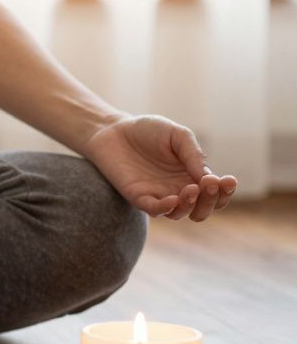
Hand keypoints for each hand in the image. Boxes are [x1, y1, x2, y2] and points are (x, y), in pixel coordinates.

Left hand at [82, 114, 237, 220]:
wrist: (113, 129)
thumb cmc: (147, 131)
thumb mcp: (177, 135)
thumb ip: (192, 153)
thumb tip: (208, 176)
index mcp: (192, 175)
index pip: (215, 193)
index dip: (225, 191)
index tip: (229, 180)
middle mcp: (178, 189)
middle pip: (202, 209)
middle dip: (212, 201)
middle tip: (210, 184)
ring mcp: (158, 195)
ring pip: (181, 213)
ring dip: (191, 205)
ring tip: (192, 188)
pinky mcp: (138, 197)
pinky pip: (155, 210)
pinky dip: (166, 208)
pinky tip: (173, 199)